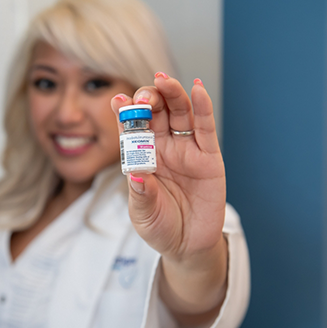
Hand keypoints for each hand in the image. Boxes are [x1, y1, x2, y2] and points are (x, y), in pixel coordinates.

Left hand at [111, 74, 226, 319]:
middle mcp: (163, 148)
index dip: (125, 113)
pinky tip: (197, 89)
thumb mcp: (143, 214)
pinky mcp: (209, 157)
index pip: (131, 128)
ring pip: (180, 113)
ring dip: (172, 95)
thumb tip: (136, 173)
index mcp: (142, 157)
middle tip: (143, 96)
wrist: (188, 246)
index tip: (117, 100)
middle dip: (149, 99)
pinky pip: (205, 128)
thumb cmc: (161, 227)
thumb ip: (141, 194)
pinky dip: (203, 107)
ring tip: (164, 81)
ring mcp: (186, 150)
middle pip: (156, 113)